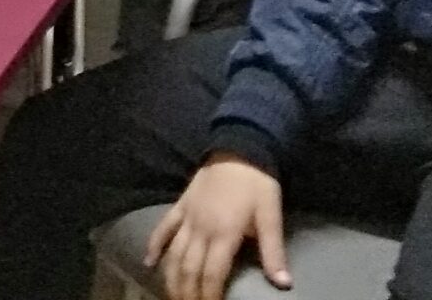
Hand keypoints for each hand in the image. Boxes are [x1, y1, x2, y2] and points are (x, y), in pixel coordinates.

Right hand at [146, 155, 288, 299]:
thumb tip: (283, 284)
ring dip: (171, 279)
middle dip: (188, 294)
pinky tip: (147, 263)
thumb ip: (273, 252)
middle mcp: (201, 229)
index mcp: (224, 233)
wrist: (240, 146)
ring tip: (172, 297)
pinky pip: (163, 228)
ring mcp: (187, 217)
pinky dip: (153, 246)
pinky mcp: (180, 205)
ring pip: (173, 254)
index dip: (209, 296)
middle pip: (189, 269)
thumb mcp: (270, 216)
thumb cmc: (258, 184)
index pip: (212, 275)